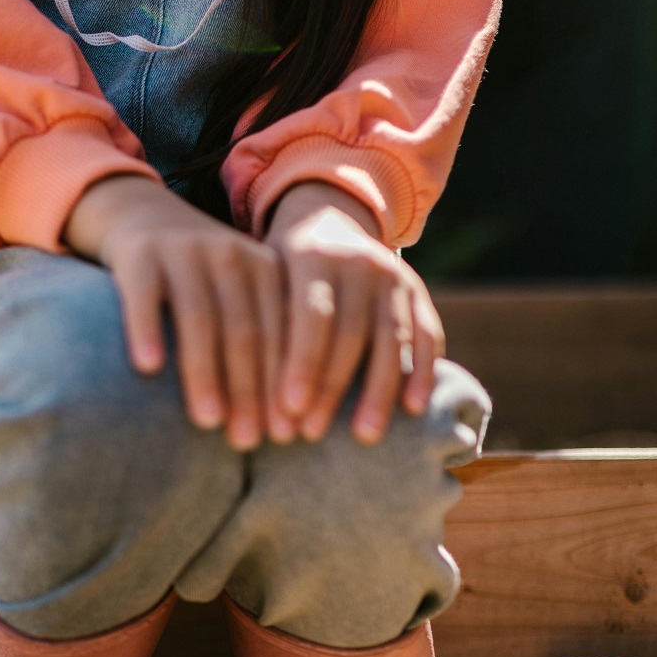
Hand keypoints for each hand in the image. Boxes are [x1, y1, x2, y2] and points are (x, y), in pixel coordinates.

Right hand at [65, 174, 281, 450]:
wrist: (140, 214)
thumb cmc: (198, 278)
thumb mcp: (239, 294)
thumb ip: (263, 339)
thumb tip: (287, 424)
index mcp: (264, 268)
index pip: (280, 334)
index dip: (283, 386)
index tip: (283, 435)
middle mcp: (228, 255)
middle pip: (244, 330)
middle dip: (249, 390)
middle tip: (247, 441)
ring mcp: (182, 252)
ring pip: (199, 318)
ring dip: (205, 373)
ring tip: (207, 421)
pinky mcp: (138, 254)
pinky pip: (144, 295)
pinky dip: (147, 329)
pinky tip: (148, 367)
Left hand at [265, 181, 444, 443]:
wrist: (329, 219)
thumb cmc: (280, 269)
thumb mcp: (263, 275)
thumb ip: (256, 319)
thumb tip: (229, 391)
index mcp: (312, 254)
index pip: (310, 314)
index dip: (302, 362)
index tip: (288, 409)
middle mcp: (358, 262)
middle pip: (349, 333)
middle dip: (331, 387)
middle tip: (310, 434)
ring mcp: (393, 276)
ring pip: (391, 338)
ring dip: (378, 391)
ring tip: (364, 437)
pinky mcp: (417, 293)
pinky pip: (428, 334)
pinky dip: (424, 371)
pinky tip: (412, 408)